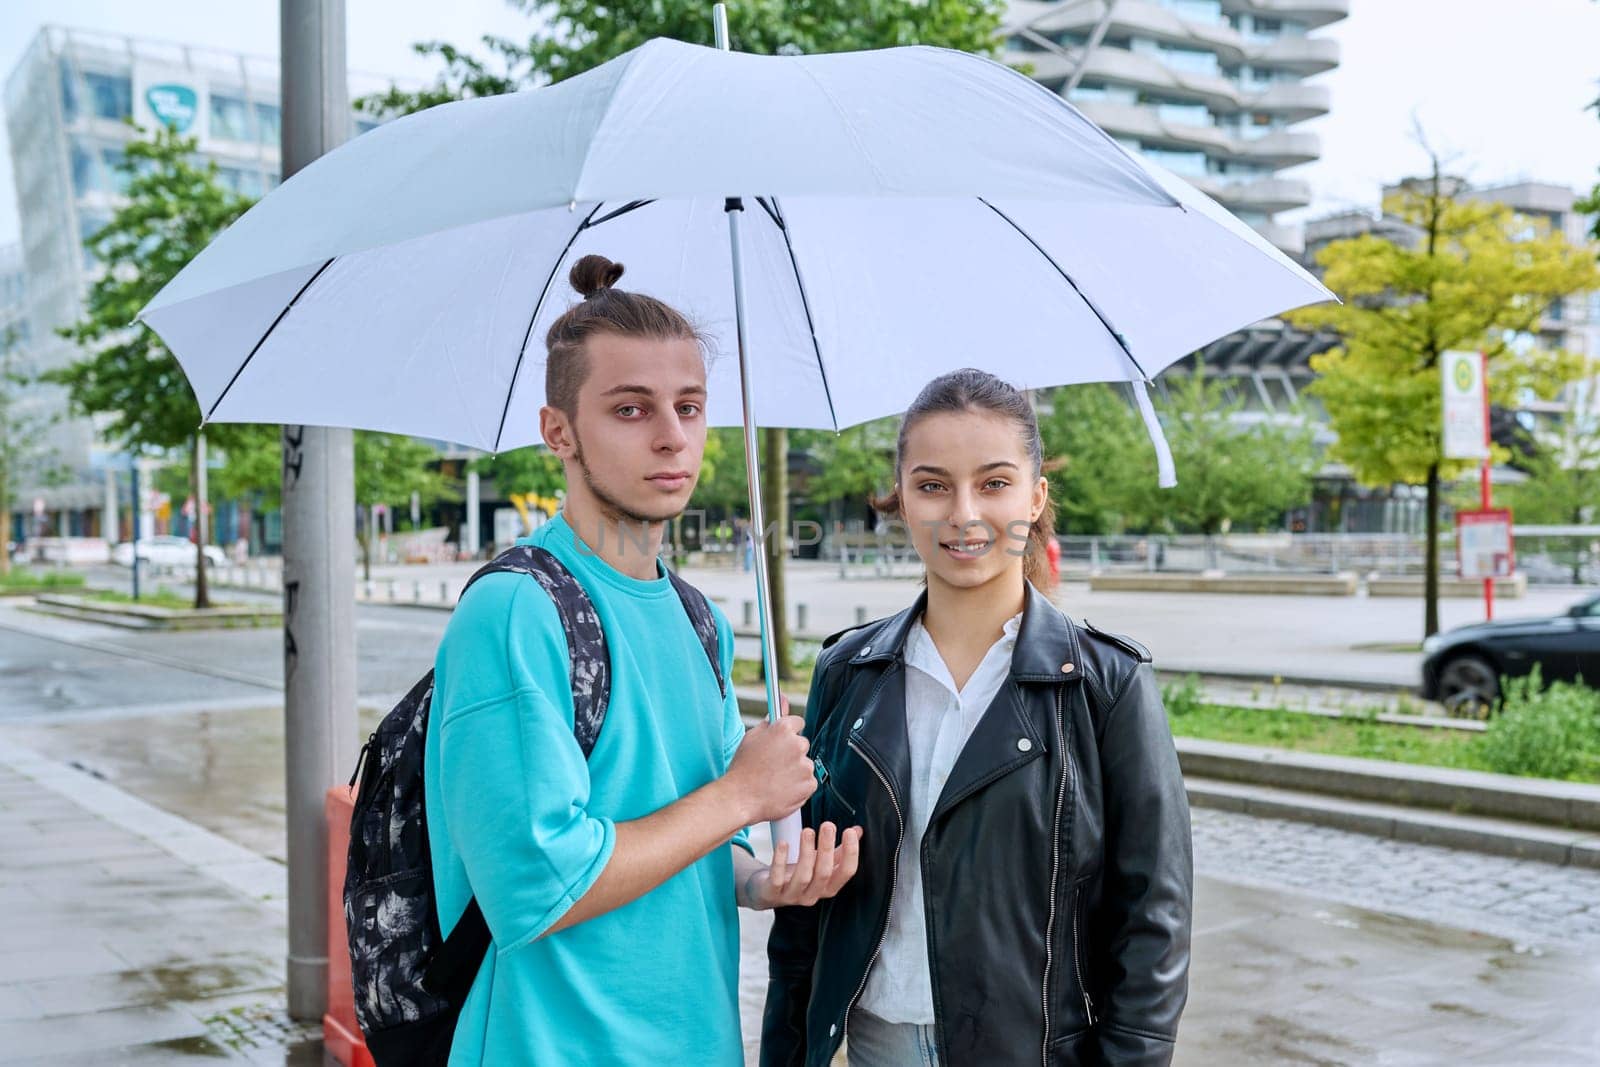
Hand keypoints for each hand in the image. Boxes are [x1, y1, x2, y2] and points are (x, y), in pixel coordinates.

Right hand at [725, 710, 813, 824]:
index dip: (789, 733)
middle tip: (774, 764)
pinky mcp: (809, 784)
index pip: (797, 722)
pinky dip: (798, 786)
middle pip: (802, 744)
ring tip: (775, 779)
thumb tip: (783, 700)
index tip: (783, 741)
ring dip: (795, 770)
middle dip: (791, 752)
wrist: (740, 798)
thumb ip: (771, 719)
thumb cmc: (743, 768)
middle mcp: (797, 744)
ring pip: (804, 764)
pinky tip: (781, 788)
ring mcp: (805, 765)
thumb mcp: (752, 737)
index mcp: (783, 729)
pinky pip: (808, 782)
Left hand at [745, 822, 862, 908]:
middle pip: (824, 873)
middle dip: (827, 848)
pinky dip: (780, 860)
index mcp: (828, 886)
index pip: (846, 872)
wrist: (767, 890)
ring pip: (803, 876)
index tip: (849, 831)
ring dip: (806, 852)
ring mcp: (792, 895)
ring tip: (808, 831)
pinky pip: (777, 878)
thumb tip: (858, 830)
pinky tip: (784, 843)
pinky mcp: (773, 892)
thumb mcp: (820, 863)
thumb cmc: (797, 874)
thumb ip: (839, 850)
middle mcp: (813, 894)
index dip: (851, 853)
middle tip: (828, 825)